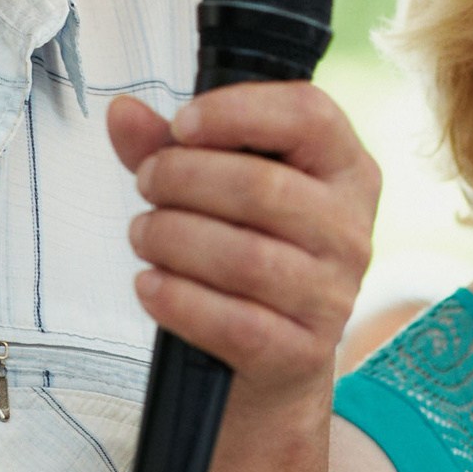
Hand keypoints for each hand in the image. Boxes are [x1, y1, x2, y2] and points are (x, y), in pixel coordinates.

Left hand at [105, 84, 379, 409]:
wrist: (273, 360)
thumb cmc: (247, 250)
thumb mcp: (217, 189)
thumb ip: (170, 147)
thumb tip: (122, 112)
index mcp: (345, 170)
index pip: (310, 116)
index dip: (238, 111)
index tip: (182, 125)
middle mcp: (350, 230)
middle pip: (263, 187)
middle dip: (184, 178)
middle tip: (146, 183)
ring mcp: (334, 295)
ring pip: (245, 258)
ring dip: (173, 238)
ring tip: (143, 234)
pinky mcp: (304, 353)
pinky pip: (235, 324)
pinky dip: (178, 300)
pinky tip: (148, 285)